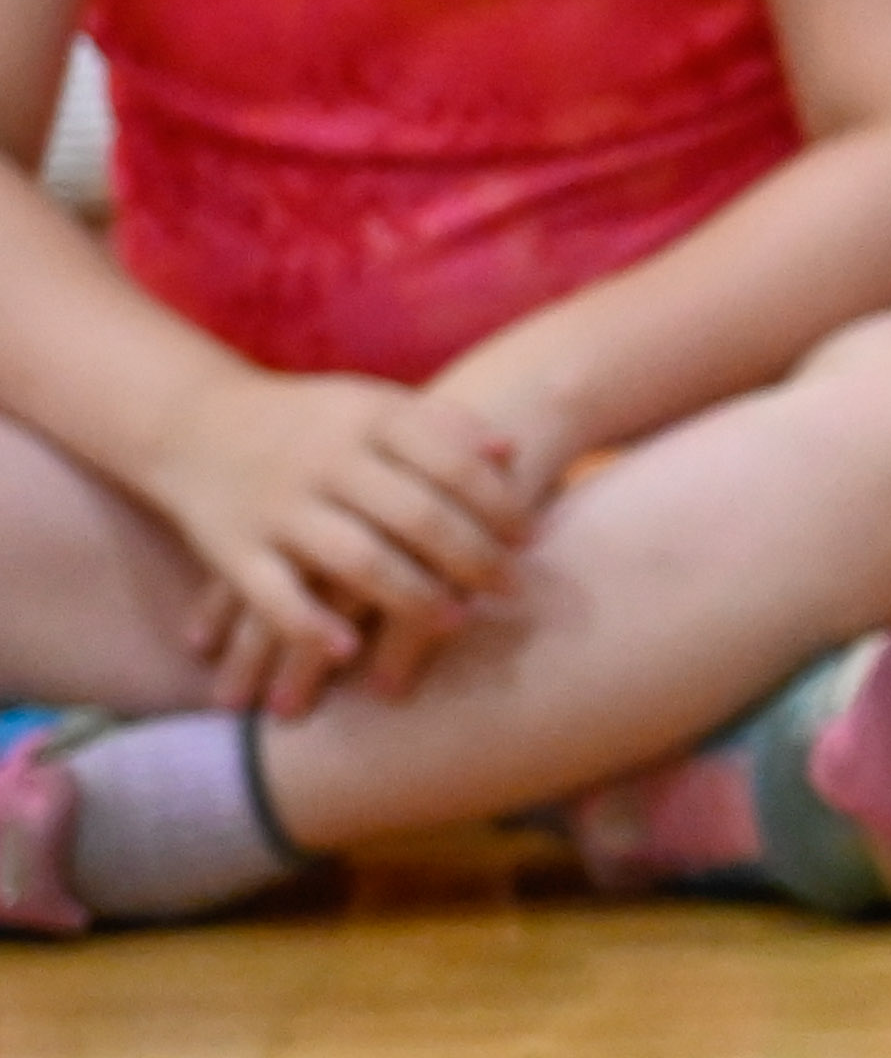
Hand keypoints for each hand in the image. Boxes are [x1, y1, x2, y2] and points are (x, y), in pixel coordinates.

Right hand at [137, 367, 546, 708]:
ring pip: (354, 558)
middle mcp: (323, 461)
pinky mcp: (230, 548)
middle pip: (414, 515)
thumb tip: (512, 450)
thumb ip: (440, 426)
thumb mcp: (373, 406)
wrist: (189, 421)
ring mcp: (276, 506)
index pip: (449, 462)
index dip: (499, 502)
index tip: (534, 536)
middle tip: (513, 588)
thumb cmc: (310, 420)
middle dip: (472, 557)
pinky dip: (307, 625)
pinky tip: (349, 650)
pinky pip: (270, 593)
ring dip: (410, 596)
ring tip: (458, 621)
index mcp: (366, 420)